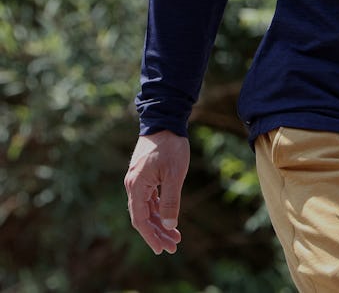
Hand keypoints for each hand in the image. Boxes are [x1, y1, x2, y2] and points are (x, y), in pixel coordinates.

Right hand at [125, 131, 189, 253]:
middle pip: (143, 217)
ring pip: (147, 208)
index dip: (151, 236)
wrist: (165, 119)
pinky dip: (158, 208)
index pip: (140, 220)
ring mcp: (137, 179)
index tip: (162, 249)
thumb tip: (169, 224)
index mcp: (136, 186)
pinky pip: (149, 198)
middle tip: (173, 245)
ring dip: (160, 222)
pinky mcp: (144, 174)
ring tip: (175, 235)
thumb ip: (170, 200)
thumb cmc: (170, 146)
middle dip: (158, 232)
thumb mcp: (174, 174)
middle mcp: (133, 185)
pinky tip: (168, 216)